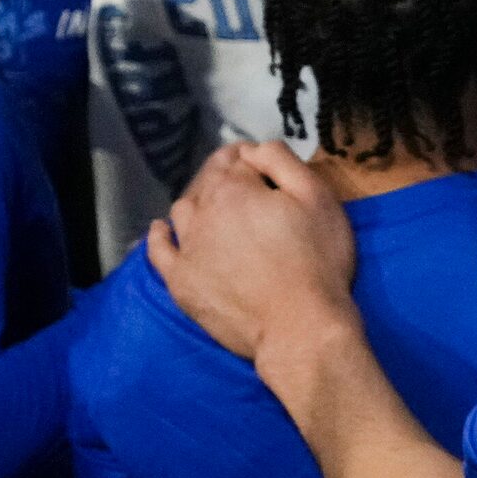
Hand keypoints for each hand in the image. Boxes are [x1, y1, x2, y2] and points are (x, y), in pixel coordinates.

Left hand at [148, 141, 360, 373]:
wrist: (300, 327)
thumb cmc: (317, 261)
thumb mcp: (317, 197)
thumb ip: (281, 160)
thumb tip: (253, 149)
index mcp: (234, 189)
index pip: (239, 161)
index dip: (254, 159)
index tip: (265, 166)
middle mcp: (202, 213)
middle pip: (209, 182)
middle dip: (226, 176)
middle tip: (248, 185)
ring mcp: (187, 249)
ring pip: (184, 211)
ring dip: (199, 202)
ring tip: (218, 208)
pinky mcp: (181, 282)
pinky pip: (159, 251)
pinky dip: (159, 235)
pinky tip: (162, 230)